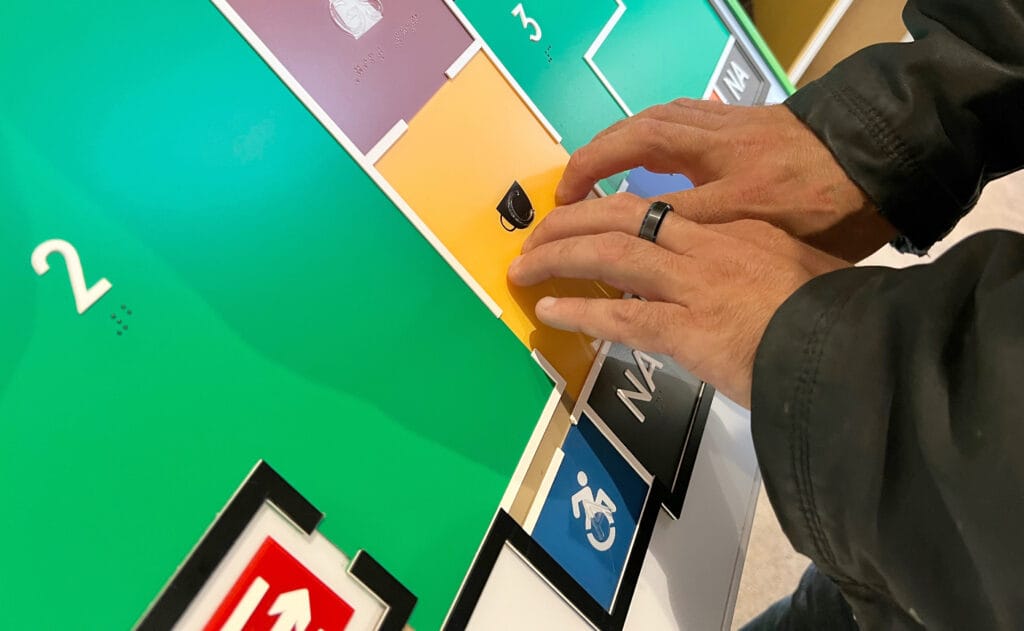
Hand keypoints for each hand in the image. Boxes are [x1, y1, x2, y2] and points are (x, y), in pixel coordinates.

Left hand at [509, 193, 848, 406]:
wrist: (857, 351)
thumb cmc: (836, 318)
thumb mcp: (801, 277)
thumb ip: (760, 273)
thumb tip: (734, 289)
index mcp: (735, 231)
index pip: (658, 213)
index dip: (609, 214)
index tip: (584, 221)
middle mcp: (709, 248)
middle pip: (622, 217)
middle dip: (570, 222)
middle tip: (535, 235)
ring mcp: (696, 287)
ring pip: (610, 258)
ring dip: (559, 258)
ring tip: (524, 266)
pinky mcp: (689, 331)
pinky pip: (621, 319)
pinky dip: (580, 313)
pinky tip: (550, 312)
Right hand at [556, 100, 895, 261]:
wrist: (884, 160)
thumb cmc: (832, 206)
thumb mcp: (770, 237)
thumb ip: (710, 243)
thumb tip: (652, 259)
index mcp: (723, 172)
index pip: (640, 174)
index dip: (595, 193)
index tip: (565, 216)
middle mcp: (717, 142)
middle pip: (637, 136)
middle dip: (593, 162)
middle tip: (565, 196)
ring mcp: (730, 126)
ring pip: (656, 119)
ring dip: (616, 142)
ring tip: (590, 172)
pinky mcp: (742, 120)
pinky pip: (680, 115)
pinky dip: (648, 129)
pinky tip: (641, 150)